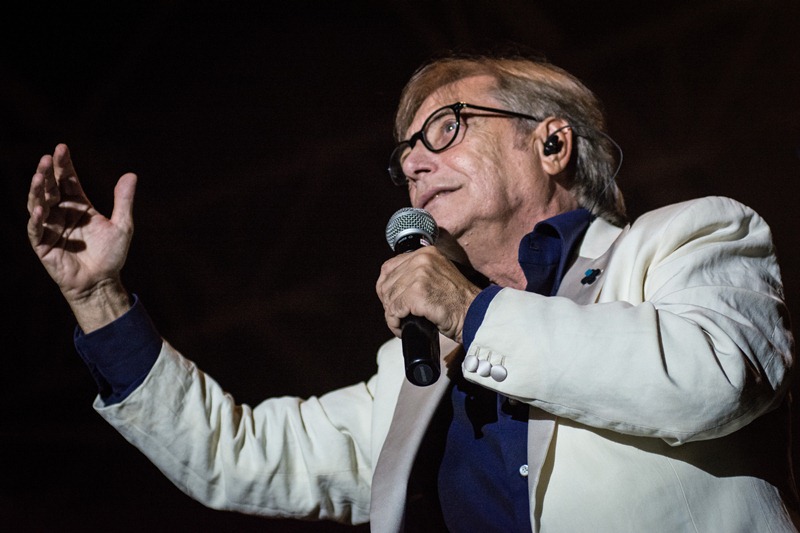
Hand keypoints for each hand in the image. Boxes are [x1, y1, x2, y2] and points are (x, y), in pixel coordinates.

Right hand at [27, 144, 136, 331]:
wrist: (102, 282)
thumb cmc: (111, 255)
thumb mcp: (123, 226)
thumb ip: (124, 201)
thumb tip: (131, 174)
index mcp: (79, 205)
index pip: (68, 180)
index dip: (64, 165)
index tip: (62, 148)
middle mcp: (61, 213)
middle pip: (51, 188)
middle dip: (48, 173)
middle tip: (48, 158)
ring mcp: (50, 227)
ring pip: (38, 204)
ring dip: (38, 190)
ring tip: (39, 176)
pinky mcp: (43, 245)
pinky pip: (36, 230)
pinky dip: (37, 219)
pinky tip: (40, 208)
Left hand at [376, 246, 481, 343]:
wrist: (475, 314)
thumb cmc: (458, 302)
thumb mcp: (437, 276)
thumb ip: (417, 273)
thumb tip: (390, 286)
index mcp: (425, 253)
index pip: (389, 267)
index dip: (386, 288)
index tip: (391, 302)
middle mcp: (421, 259)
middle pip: (386, 283)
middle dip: (388, 303)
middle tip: (398, 316)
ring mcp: (419, 275)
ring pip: (389, 298)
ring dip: (392, 316)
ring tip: (401, 324)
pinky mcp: (417, 293)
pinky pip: (394, 310)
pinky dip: (395, 323)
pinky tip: (402, 329)